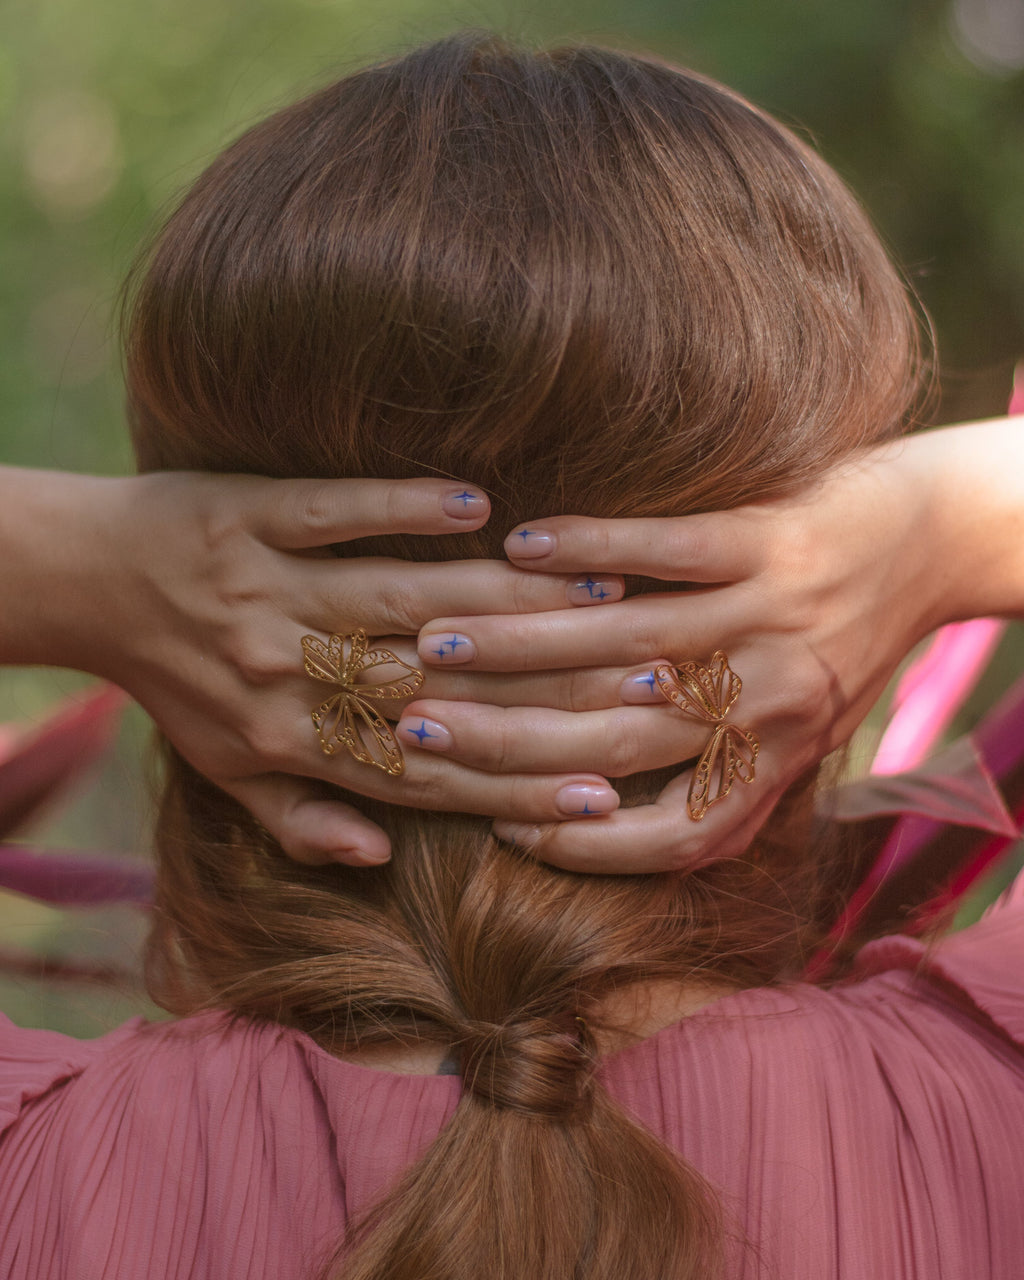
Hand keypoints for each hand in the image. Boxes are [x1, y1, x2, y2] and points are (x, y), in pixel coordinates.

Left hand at [38, 472, 624, 864]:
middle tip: (639, 679)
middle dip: (538, 689)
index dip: (512, 785)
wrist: (89, 582)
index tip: (601, 790)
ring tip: (593, 593)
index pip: (418, 776)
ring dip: (501, 600)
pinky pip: (335, 512)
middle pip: (430, 687)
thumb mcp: (227, 770)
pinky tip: (478, 505)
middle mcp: (282, 674)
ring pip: (399, 600)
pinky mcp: (249, 514)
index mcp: (283, 743)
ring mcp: (265, 589)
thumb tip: (377, 857)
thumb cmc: (177, 682)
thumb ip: (302, 819)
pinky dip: (404, 507)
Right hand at [401, 431, 975, 871]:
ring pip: (626, 641)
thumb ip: (722, 780)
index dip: (576, 842)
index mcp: (777, 768)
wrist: (936, 543)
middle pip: (619, 738)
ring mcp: (773, 618)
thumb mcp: (797, 735)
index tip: (493, 827)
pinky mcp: (772, 537)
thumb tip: (606, 811)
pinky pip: (668, 546)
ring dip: (520, 642)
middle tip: (413, 726)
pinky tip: (520, 545)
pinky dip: (590, 546)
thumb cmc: (850, 645)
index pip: (667, 836)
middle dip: (506, 738)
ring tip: (436, 639)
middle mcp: (773, 705)